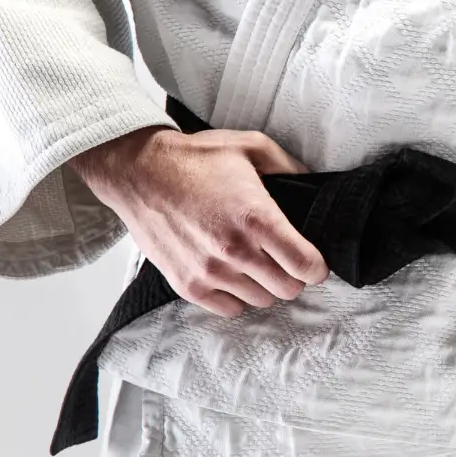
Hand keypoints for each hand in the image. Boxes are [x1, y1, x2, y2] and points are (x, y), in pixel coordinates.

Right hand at [71, 126, 329, 317]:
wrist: (137, 171)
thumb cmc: (195, 158)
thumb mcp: (251, 147)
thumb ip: (291, 168)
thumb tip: (315, 188)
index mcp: (257, 218)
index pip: (306, 266)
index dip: (317, 267)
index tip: (313, 262)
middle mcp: (235, 250)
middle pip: (288, 289)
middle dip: (291, 274)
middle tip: (281, 258)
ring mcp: (209, 271)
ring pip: (261, 300)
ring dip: (263, 285)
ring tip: (252, 262)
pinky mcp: (187, 285)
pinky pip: (229, 309)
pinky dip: (236, 296)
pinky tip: (231, 274)